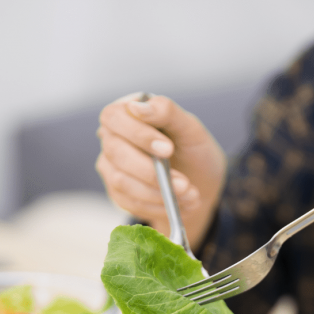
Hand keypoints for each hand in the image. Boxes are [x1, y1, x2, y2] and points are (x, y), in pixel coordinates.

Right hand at [96, 93, 225, 246]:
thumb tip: (136, 107)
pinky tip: (181, 204)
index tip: (168, 149)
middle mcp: (113, 138)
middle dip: (151, 171)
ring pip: (121, 181)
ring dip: (159, 192)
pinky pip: (130, 203)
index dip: (138, 134)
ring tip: (190, 194)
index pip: (114, 117)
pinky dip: (159, 206)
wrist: (201, 183)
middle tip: (184, 183)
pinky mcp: (118, 192)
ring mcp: (112, 166)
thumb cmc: (193, 149)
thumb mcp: (190, 128)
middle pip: (115, 152)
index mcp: (127, 114)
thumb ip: (166, 112)